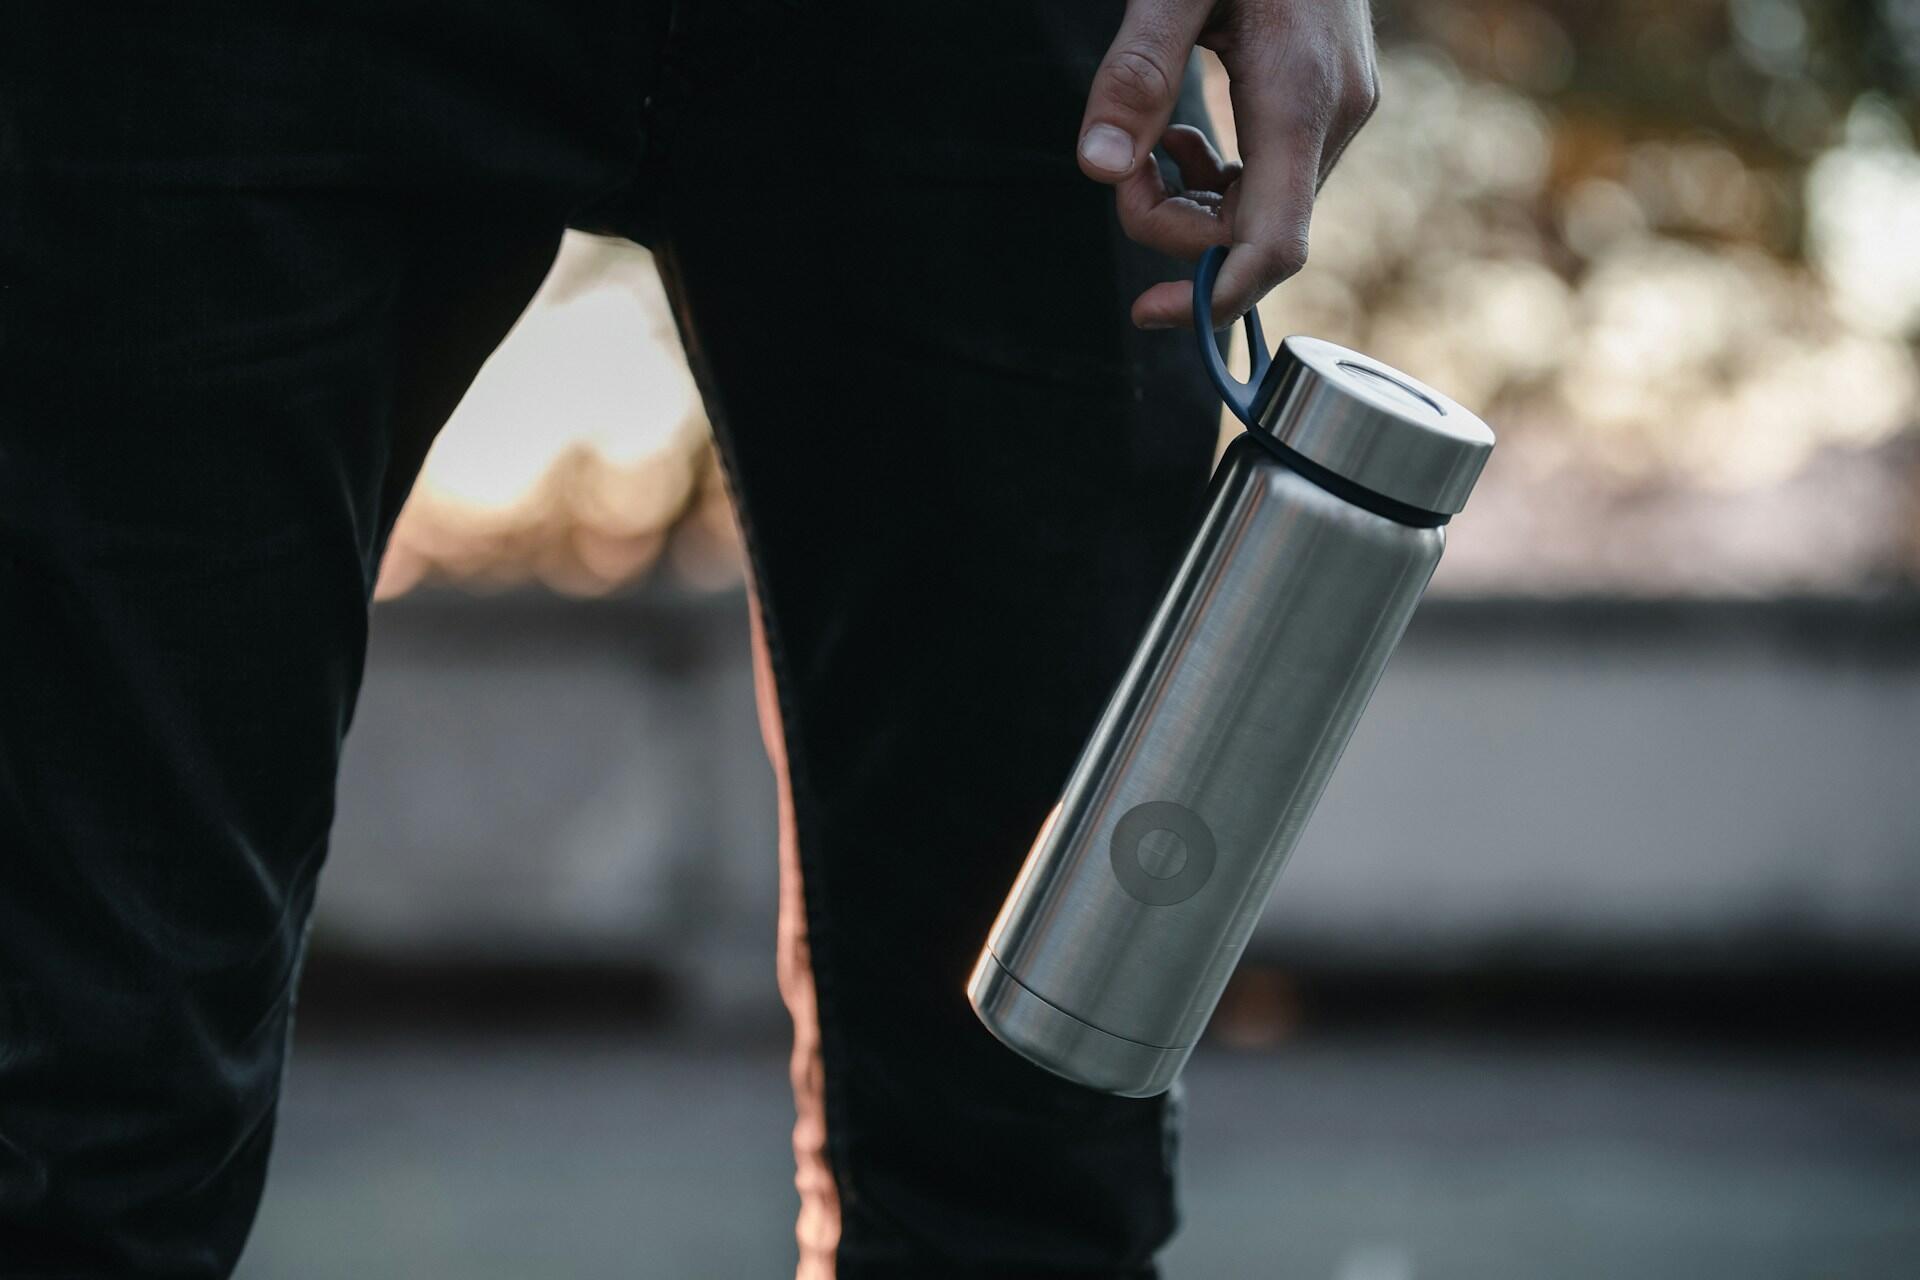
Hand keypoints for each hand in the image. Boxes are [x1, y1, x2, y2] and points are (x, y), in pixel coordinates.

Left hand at [1078, 0, 1379, 329]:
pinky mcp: (1326, 100)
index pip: (1273, 244)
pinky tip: (1181, 137)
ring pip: (1260, 207)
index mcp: (1301, 97)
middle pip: (1255, 232)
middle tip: (1122, 171)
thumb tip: (1100, 168)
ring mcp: (1338, 109)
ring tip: (1148, 145)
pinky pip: (1270, 176)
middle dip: (1176, 223)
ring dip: (1192, 200)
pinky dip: (1217, 176)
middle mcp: (1334, 116)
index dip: (1215, 296)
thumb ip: (1136, 72)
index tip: (1150, 312)